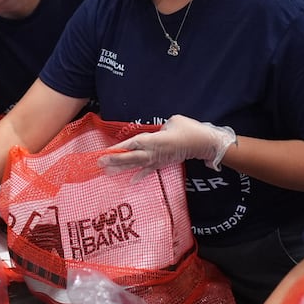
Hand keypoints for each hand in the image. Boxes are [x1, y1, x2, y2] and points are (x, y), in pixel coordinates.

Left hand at [98, 114, 236, 179]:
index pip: (131, 144)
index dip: (118, 148)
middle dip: (114, 160)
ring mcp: (158, 159)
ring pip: (136, 165)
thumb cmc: (189, 129)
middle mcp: (153, 151)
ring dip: (121, 168)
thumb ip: (159, 128)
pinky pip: (149, 170)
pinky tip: (130, 182)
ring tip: (107, 172)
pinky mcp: (163, 163)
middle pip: (130, 157)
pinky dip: (139, 175)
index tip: (105, 152)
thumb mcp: (172, 121)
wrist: (204, 143)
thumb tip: (155, 133)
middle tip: (99, 163)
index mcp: (153, 140)